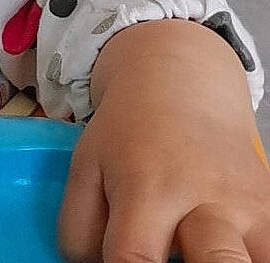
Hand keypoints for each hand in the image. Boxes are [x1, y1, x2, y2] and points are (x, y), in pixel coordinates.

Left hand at [59, 18, 269, 262]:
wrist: (182, 89)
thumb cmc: (128, 136)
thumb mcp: (87, 168)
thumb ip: (81, 228)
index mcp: (148, 188)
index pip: (135, 258)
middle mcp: (206, 201)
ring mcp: (249, 210)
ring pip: (254, 262)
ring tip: (194, 254)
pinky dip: (252, 258)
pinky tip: (227, 252)